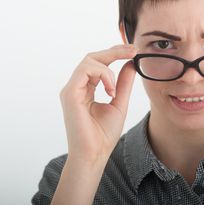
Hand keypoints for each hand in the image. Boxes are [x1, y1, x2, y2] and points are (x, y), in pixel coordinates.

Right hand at [59, 44, 137, 162]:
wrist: (94, 154)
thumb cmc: (103, 135)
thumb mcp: (119, 102)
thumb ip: (123, 83)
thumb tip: (130, 63)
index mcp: (85, 89)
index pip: (98, 63)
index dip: (115, 53)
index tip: (133, 51)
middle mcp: (76, 87)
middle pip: (92, 57)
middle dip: (114, 51)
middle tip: (132, 50)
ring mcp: (71, 89)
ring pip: (88, 61)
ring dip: (109, 65)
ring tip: (116, 87)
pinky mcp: (70, 94)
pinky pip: (85, 71)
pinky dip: (102, 75)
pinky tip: (111, 90)